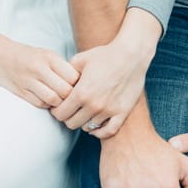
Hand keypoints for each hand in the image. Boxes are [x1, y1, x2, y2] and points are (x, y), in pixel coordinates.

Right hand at [0, 22, 78, 108]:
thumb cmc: (29, 57)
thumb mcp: (48, 55)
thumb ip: (63, 68)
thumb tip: (82, 84)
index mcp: (50, 57)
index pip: (73, 77)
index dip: (79, 85)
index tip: (78, 87)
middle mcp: (40, 68)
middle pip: (65, 90)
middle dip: (70, 97)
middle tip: (71, 98)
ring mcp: (29, 80)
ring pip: (54, 99)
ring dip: (59, 103)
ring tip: (60, 101)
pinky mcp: (21, 91)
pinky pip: (40, 104)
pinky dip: (47, 105)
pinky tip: (48, 101)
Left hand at [52, 8, 159, 137]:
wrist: (131, 55)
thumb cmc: (105, 55)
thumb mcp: (80, 60)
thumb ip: (65, 74)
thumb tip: (57, 84)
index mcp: (81, 92)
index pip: (60, 114)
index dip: (56, 111)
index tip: (59, 106)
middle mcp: (94, 105)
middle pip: (71, 124)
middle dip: (67, 117)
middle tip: (70, 110)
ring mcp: (109, 111)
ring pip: (88, 128)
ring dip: (83, 122)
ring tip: (83, 113)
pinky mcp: (122, 113)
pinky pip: (108, 132)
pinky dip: (99, 132)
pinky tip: (95, 126)